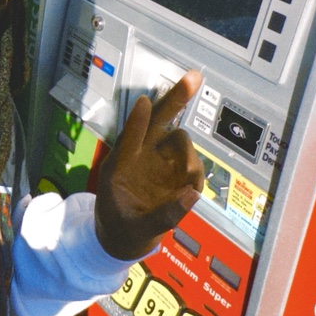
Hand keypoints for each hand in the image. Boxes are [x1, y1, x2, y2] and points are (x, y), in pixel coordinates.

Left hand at [92, 71, 205, 259]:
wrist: (123, 239)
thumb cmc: (122, 229)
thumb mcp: (137, 229)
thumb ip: (163, 216)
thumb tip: (192, 195)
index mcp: (119, 166)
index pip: (130, 137)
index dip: (138, 121)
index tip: (145, 102)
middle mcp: (141, 156)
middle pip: (159, 119)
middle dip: (176, 99)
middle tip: (194, 77)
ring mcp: (160, 162)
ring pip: (180, 142)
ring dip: (188, 154)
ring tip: (188, 183)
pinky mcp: (176, 172)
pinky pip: (192, 165)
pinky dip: (195, 175)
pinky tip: (188, 194)